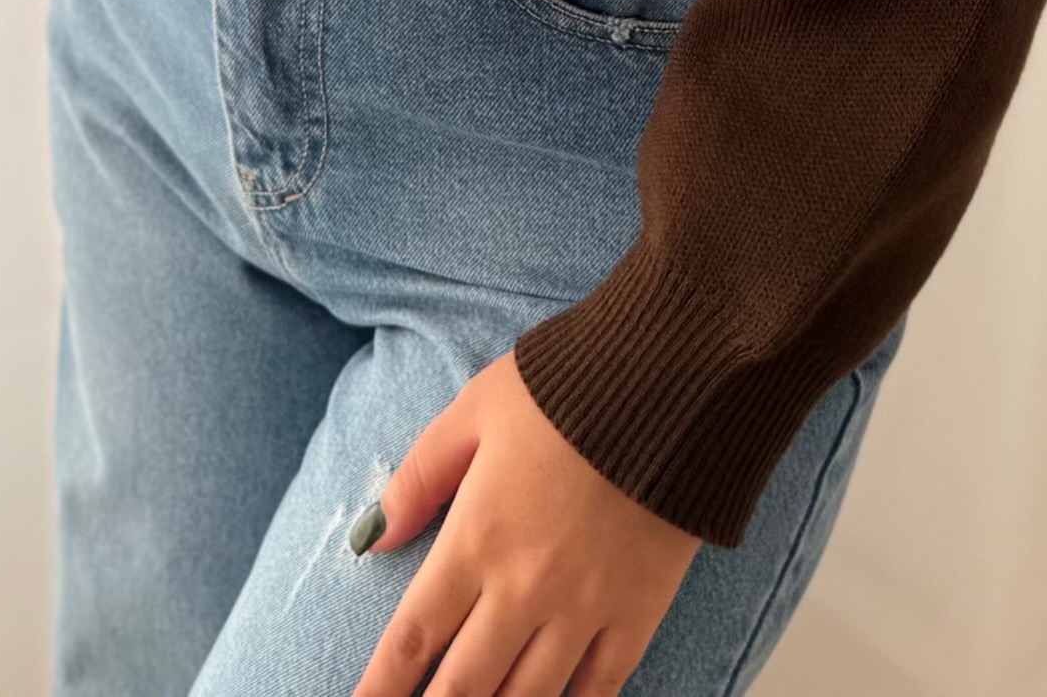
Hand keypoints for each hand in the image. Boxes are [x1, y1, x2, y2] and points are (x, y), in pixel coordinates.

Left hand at [351, 352, 699, 696]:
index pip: (413, 637)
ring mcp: (584, 608)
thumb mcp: (475, 410)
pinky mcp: (638, 613)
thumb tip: (373, 537)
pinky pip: (598, 691)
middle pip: (463, 687)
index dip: (380, 689)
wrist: (672, 382)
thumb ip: (420, 476)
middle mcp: (524, 587)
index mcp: (477, 536)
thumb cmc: (566, 387)